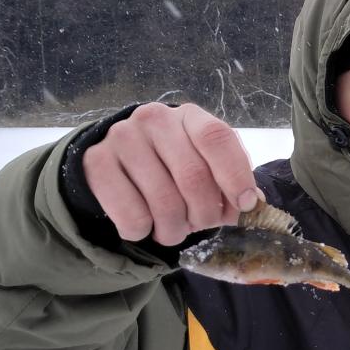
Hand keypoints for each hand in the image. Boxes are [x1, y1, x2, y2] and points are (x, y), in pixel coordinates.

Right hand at [82, 103, 260, 245]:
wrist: (118, 163)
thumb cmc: (172, 167)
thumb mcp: (205, 165)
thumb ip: (231, 181)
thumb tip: (253, 204)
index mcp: (189, 117)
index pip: (217, 139)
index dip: (235, 176)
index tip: (245, 205)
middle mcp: (154, 120)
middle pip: (193, 177)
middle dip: (205, 214)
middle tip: (202, 224)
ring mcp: (122, 138)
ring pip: (164, 203)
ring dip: (175, 230)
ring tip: (174, 228)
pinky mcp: (96, 163)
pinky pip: (132, 216)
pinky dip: (143, 232)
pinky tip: (144, 223)